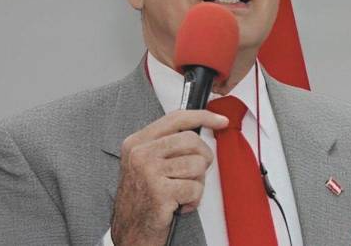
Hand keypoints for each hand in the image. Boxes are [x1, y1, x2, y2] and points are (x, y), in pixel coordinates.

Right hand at [110, 110, 227, 245]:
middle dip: (203, 157)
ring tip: (183, 191)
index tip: (220, 120)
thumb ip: (167, 144)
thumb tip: (200, 128)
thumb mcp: (146, 163)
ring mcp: (148, 172)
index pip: (175, 118)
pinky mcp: (159, 192)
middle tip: (196, 173)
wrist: (130, 232)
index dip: (202, 116)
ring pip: (197, 164)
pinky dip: (194, 200)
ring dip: (197, 182)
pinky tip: (180, 204)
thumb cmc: (143, 198)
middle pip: (191, 140)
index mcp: (137, 142)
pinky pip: (195, 188)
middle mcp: (140, 153)